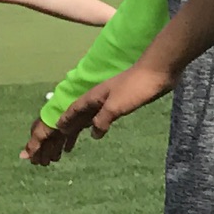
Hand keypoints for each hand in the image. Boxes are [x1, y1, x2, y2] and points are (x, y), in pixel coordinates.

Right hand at [57, 63, 173, 142]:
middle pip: (80, 113)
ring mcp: (112, 98)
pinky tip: (101, 127)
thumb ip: (102, 120)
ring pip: (92, 114)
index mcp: (94, 97)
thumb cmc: (135, 87)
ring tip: (78, 136)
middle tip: (63, 142)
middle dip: (71, 126)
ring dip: (83, 125)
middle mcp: (99, 97)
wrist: (158, 72)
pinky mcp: (124, 100)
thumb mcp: (115, 106)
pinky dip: (99, 122)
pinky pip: (105, 114)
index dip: (65, 120)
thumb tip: (93, 134)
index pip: (74, 110)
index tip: (55, 130)